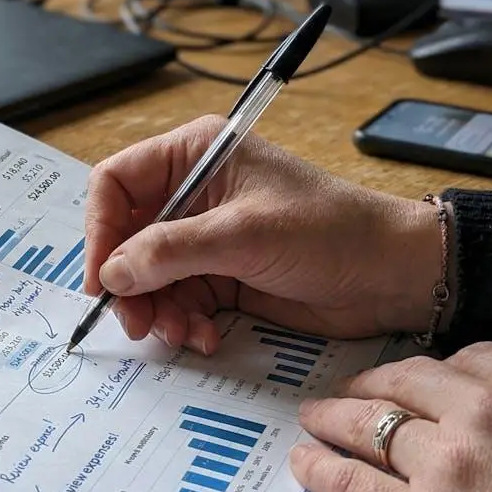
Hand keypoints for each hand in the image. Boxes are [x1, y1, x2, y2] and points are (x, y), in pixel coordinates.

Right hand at [83, 115, 440, 352]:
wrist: (391, 275)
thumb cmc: (330, 232)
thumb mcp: (242, 236)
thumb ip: (169, 252)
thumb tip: (111, 273)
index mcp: (196, 155)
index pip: (116, 184)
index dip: (100, 232)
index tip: (102, 280)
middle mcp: (193, 192)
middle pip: (126, 238)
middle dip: (130, 284)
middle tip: (138, 324)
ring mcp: (207, 237)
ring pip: (149, 277)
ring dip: (158, 311)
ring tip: (181, 334)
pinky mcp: (223, 275)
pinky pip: (179, 301)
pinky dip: (184, 322)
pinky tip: (205, 336)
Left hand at [289, 342, 491, 491]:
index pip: (464, 359)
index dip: (431, 374)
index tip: (415, 382)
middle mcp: (487, 409)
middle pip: (406, 382)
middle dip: (373, 386)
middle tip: (350, 393)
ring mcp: (445, 462)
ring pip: (367, 425)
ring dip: (334, 419)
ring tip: (314, 420)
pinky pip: (351, 484)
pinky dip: (321, 471)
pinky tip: (305, 465)